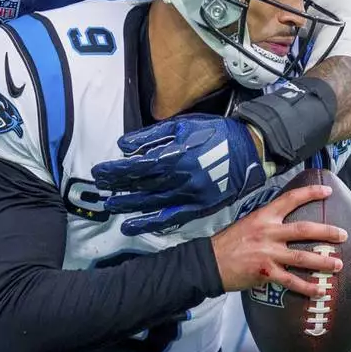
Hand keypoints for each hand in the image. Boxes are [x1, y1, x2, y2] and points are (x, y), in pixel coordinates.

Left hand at [91, 114, 267, 236]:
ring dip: (130, 206)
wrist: (250, 149)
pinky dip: (151, 223)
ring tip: (112, 206)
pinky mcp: (201, 207)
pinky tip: (134, 226)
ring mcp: (192, 195)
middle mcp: (182, 178)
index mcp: (177, 155)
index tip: (100, 172)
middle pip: (142, 185)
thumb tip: (124, 145)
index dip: (116, 170)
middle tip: (100, 188)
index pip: (137, 166)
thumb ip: (152, 136)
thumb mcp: (183, 125)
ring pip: (153, 204)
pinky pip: (172, 218)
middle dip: (118, 187)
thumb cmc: (215, 133)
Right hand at [210, 183, 346, 296]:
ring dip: (323, 262)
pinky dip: (307, 287)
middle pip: (303, 230)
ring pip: (302, 258)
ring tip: (338, 265)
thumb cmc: (229, 242)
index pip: (289, 199)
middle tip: (344, 234)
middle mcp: (267, 233)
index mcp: (263, 217)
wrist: (210, 262)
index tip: (327, 191)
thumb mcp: (247, 223)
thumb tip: (286, 221)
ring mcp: (267, 254)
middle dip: (326, 232)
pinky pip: (291, 281)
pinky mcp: (265, 272)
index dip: (310, 193)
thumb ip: (267, 222)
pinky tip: (320, 291)